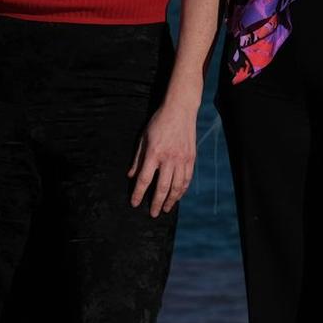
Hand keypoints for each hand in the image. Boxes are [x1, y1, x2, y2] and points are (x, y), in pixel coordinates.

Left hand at [128, 86, 199, 217]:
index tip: (134, 203)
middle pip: (162, 187)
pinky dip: (182, 190)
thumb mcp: (143, 138)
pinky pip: (187, 179)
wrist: (180, 109)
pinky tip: (178, 196)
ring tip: (165, 209)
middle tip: (152, 213)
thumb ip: (138, 158)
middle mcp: (169, 158)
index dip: (138, 193)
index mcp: (154, 153)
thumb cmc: (159, 122)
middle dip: (156, 202)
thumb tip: (131, 176)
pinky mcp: (191, 158)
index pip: (145, 179)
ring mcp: (182, 159)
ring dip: (171, 200)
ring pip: (177, 186)